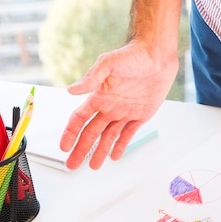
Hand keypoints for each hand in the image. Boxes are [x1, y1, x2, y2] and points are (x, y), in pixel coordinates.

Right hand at [60, 41, 178, 169]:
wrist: (156, 56)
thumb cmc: (132, 55)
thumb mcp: (108, 64)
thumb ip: (91, 78)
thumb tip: (71, 91)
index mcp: (98, 96)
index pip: (79, 119)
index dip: (71, 134)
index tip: (64, 147)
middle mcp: (109, 107)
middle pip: (91, 133)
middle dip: (81, 150)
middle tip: (72, 165)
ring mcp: (124, 112)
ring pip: (108, 137)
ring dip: (99, 152)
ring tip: (93, 166)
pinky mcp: (140, 115)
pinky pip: (127, 134)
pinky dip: (120, 146)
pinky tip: (114, 156)